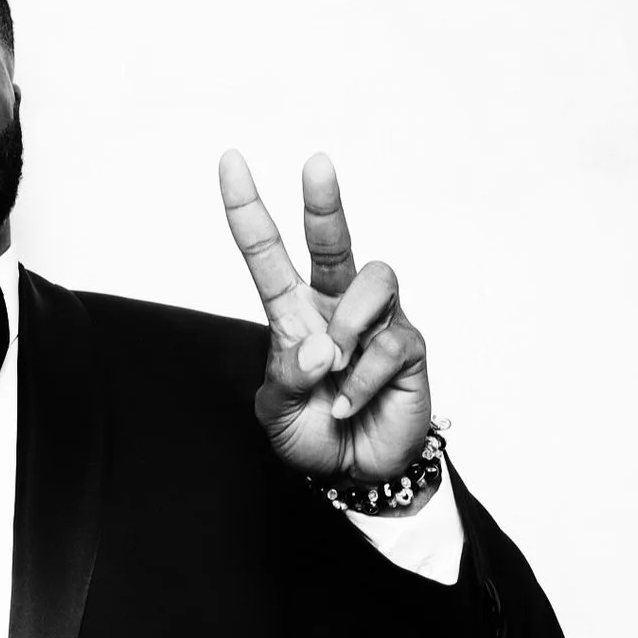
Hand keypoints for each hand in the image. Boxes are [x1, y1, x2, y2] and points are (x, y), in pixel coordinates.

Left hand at [219, 149, 431, 480]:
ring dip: (349, 322)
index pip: (268, 254)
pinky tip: (348, 403)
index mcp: (292, 313)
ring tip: (335, 363)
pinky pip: (388, 344)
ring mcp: (376, 324)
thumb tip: (318, 348)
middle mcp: (335, 307)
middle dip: (324, 203)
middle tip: (316, 164)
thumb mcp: (276, 412)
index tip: (230, 162)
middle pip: (333, 243)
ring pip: (373, 280)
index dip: (248, 209)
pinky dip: (360, 381)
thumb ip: (286, 379)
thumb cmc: (311, 434)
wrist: (356, 476)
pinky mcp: (407, 348)